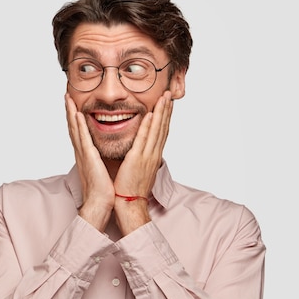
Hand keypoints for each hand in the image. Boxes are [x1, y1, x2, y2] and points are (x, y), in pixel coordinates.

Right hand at [65, 94, 113, 230]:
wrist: (99, 204)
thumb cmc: (102, 191)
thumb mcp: (101, 171)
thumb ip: (100, 161)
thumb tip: (103, 156)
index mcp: (85, 156)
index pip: (79, 133)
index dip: (75, 119)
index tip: (73, 106)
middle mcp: (81, 153)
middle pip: (73, 128)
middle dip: (69, 111)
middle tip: (67, 96)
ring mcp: (83, 154)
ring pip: (75, 129)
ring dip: (70, 113)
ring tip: (68, 99)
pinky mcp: (88, 157)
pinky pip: (82, 137)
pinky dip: (79, 125)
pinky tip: (76, 114)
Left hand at [112, 92, 172, 233]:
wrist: (129, 204)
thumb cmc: (129, 189)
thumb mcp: (137, 170)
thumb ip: (139, 158)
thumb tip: (138, 151)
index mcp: (152, 157)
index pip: (161, 133)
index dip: (165, 117)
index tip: (167, 104)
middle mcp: (153, 154)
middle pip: (163, 128)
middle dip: (167, 110)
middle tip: (169, 94)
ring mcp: (147, 156)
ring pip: (157, 130)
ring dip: (161, 112)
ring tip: (164, 98)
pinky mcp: (137, 159)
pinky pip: (144, 139)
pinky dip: (148, 126)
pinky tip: (151, 114)